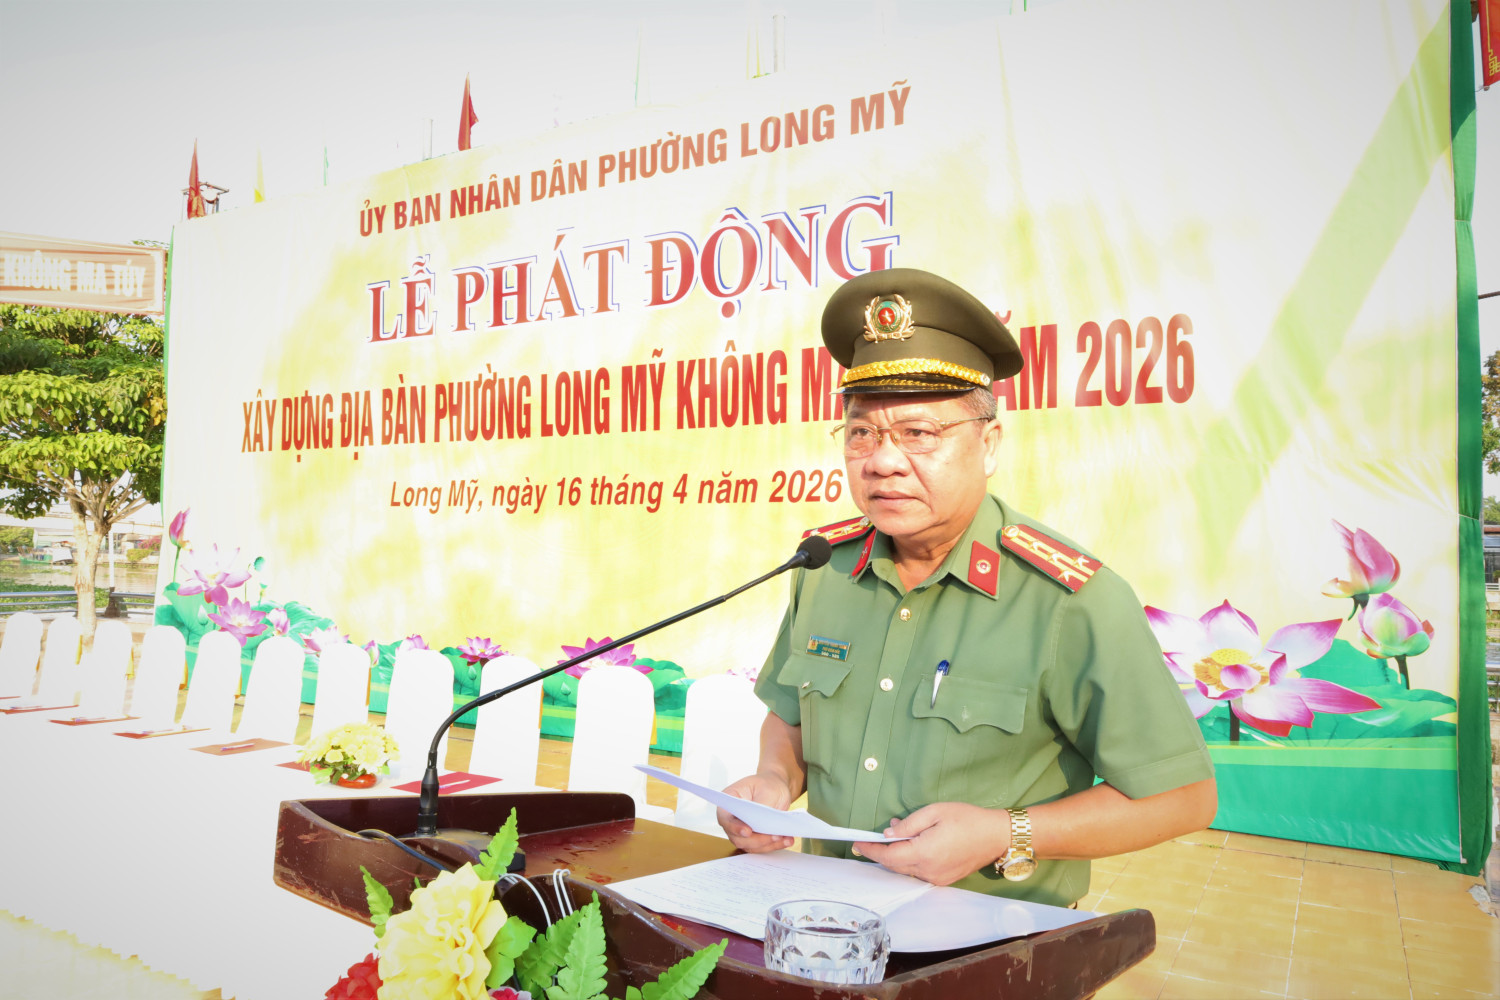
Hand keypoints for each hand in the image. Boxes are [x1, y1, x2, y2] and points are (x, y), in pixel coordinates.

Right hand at [716, 773, 796, 852]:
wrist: (776, 788)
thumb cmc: (768, 784)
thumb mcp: (768, 790)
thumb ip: (763, 806)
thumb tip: (762, 823)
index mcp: (730, 800)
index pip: (725, 817)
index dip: (734, 827)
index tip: (748, 831)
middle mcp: (732, 818)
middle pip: (737, 837)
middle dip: (757, 839)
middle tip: (774, 836)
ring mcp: (741, 830)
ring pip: (750, 845)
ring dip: (767, 844)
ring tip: (784, 838)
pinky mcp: (752, 838)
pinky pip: (761, 846)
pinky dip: (774, 845)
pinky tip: (786, 840)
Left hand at [853, 802, 1009, 885]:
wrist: (996, 836)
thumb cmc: (966, 819)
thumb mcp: (934, 812)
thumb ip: (908, 825)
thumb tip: (888, 834)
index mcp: (925, 852)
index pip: (888, 855)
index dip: (870, 850)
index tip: (856, 843)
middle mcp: (928, 871)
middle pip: (894, 865)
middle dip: (879, 853)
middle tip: (868, 840)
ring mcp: (936, 879)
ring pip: (905, 869)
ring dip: (895, 855)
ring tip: (895, 835)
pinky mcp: (943, 880)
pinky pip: (918, 872)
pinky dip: (909, 860)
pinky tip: (911, 845)